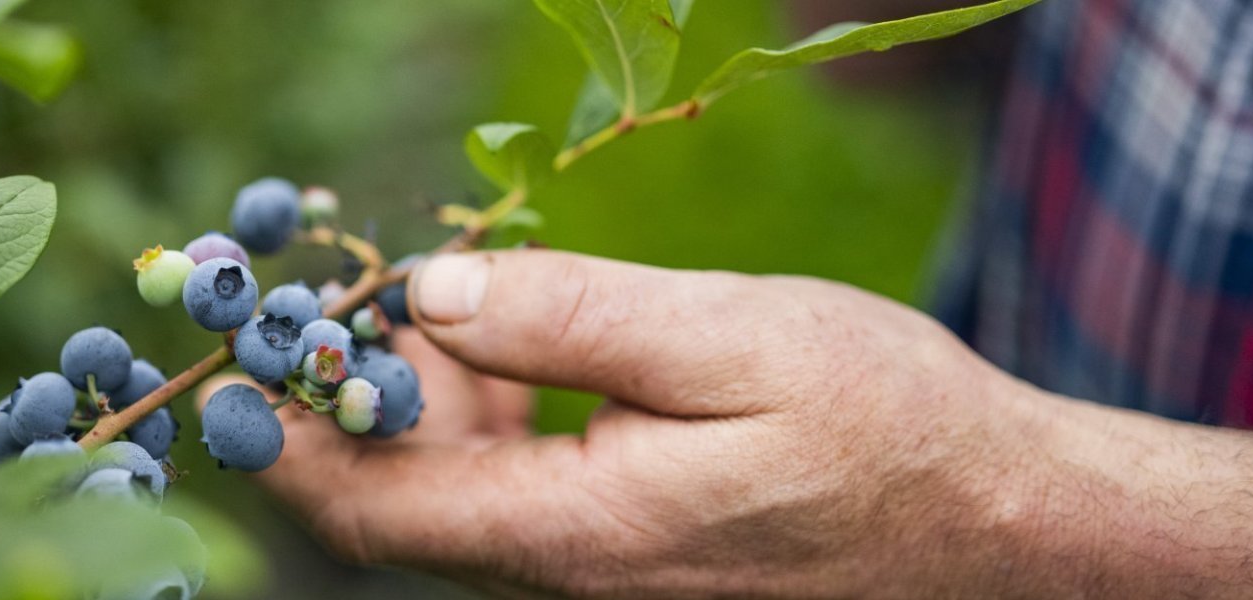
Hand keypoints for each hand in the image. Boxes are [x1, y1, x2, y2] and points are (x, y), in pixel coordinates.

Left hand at [204, 249, 1252, 597]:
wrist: (1004, 531)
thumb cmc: (889, 428)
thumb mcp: (730, 338)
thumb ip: (569, 318)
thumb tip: (428, 298)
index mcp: (575, 535)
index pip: (366, 509)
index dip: (284, 429)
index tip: (248, 346)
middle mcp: (565, 579)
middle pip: (394, 501)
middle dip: (361, 388)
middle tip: (388, 286)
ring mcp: (594, 580)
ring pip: (452, 494)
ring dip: (435, 394)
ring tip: (491, 301)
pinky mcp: (624, 565)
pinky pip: (513, 497)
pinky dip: (495, 418)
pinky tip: (542, 353)